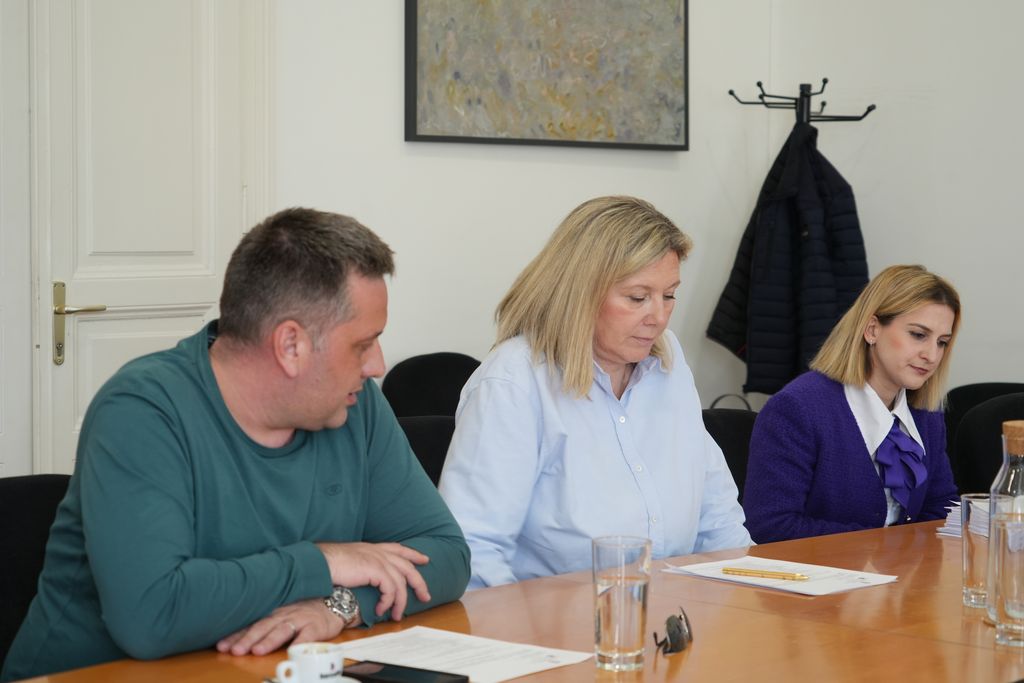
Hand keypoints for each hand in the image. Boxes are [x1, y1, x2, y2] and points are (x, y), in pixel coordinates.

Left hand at [216, 598, 341, 656]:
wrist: (333, 602)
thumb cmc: (303, 609)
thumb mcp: (281, 611)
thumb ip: (263, 620)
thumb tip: (237, 635)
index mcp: (273, 612)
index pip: (251, 623)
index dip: (236, 634)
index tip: (221, 645)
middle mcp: (284, 614)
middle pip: (263, 626)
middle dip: (248, 639)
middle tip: (234, 650)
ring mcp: (300, 619)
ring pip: (282, 630)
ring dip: (269, 640)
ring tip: (257, 650)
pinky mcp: (315, 627)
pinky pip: (307, 636)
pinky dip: (300, 643)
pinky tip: (293, 650)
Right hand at [316, 541, 430, 621]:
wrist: (319, 563)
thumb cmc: (327, 564)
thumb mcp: (349, 562)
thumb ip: (360, 566)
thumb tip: (366, 580)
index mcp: (372, 547)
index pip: (398, 548)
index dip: (413, 554)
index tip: (425, 559)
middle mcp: (378, 551)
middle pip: (407, 565)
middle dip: (419, 582)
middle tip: (425, 596)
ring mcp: (378, 559)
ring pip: (401, 581)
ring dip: (401, 601)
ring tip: (397, 616)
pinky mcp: (375, 570)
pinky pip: (390, 589)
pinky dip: (388, 602)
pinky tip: (380, 611)